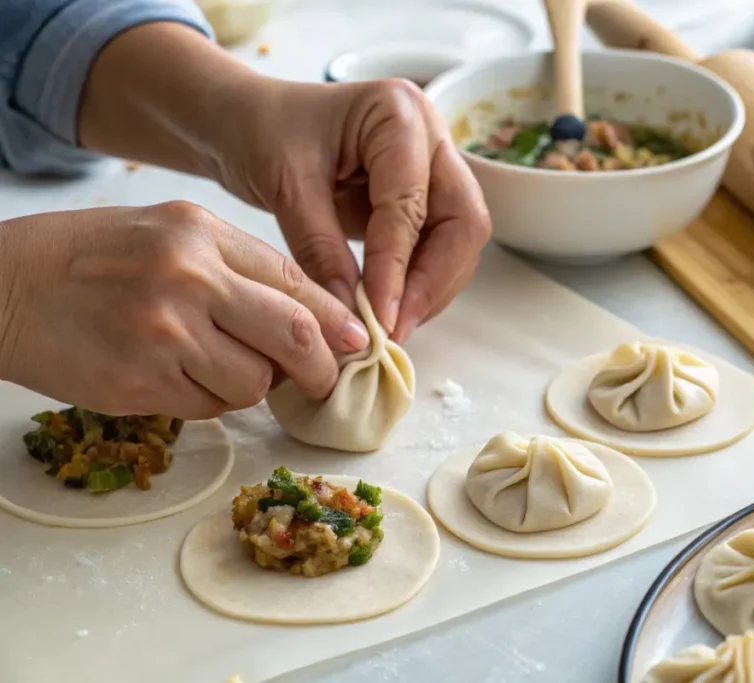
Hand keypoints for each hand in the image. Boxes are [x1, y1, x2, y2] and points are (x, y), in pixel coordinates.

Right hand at [0, 202, 354, 418]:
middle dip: (321, 368)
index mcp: (202, 233)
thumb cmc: (90, 259)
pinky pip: (208, 407)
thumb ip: (239, 270)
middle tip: (324, 381)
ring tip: (214, 367)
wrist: (2, 287)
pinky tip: (174, 376)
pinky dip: (207, 401)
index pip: (297, 283)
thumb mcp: (169, 235)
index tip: (355, 343)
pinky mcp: (140, 382)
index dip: (336, 321)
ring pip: (255, 382)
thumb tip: (312, 319)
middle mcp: (189, 278)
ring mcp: (164, 331)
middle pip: (295, 335)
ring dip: (252, 386)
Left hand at [78, 22, 489, 342]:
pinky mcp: (423, 198)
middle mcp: (431, 137)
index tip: (379, 319)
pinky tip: (388, 309)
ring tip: (389, 327)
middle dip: (432, 283)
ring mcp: (433, 168)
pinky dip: (418, 282)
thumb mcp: (284, 185)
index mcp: (399, 113)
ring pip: (459, 241)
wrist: (244, 120)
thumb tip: (352, 316)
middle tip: (394, 329)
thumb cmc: (260, 132)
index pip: (412, 204)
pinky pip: (438, 247)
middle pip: (463, 222)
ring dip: (430, 289)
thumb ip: (320, 248)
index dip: (398, 267)